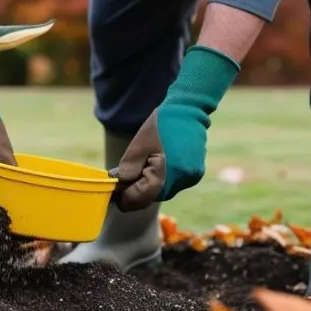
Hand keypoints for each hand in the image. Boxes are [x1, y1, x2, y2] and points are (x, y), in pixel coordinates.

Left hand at [110, 45, 240, 211]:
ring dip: (150, 185)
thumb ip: (128, 169)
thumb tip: (119, 186)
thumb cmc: (161, 126)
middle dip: (137, 190)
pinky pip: (173, 184)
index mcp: (164, 176)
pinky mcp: (195, 175)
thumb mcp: (138, 146)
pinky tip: (160, 162)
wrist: (188, 110)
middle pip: (151, 198)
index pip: (139, 200)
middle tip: (124, 179)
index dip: (124, 198)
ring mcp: (190, 180)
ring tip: (143, 165)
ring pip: (162, 192)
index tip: (114, 193)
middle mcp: (180, 183)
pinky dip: (163, 179)